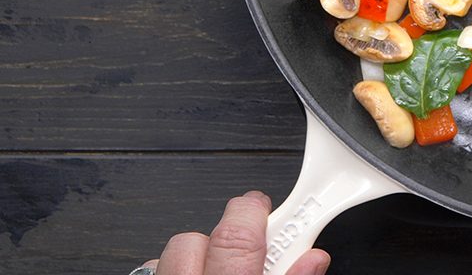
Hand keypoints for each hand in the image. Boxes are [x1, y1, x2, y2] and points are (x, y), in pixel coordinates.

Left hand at [140, 191, 329, 274]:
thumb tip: (312, 258)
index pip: (238, 236)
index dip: (256, 211)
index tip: (271, 207)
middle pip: (198, 238)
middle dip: (230, 232)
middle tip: (257, 243)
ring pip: (171, 254)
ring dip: (202, 254)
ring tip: (227, 268)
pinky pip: (155, 272)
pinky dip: (179, 269)